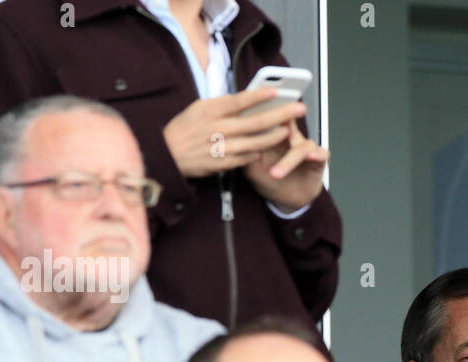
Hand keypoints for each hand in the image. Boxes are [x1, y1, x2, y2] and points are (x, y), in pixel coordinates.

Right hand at [161, 88, 300, 179]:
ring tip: (288, 131)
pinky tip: (267, 149)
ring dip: (275, 137)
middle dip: (282, 114)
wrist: (167, 154)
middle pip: (257, 122)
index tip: (277, 92)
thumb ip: (221, 105)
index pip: (240, 101)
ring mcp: (223, 148)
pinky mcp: (223, 164)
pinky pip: (247, 158)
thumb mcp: (198, 108)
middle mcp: (219, 129)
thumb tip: (244, 100)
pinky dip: (258, 154)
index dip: (260, 96)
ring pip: (257, 143)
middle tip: (300, 109)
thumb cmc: (183, 128)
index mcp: (212, 111)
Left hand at [244, 116, 329, 212]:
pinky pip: (320, 153)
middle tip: (277, 121)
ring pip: (299, 145)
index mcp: (273, 134)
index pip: (269, 115)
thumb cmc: (269, 180)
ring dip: (287, 160)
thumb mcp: (251, 168)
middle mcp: (290, 136)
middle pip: (288, 121)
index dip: (264, 110)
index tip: (254, 111)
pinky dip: (315, 154)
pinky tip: (310, 156)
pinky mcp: (319, 158)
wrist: (286, 200)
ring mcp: (305, 146)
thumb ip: (245, 153)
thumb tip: (236, 139)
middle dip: (284, 118)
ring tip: (276, 174)